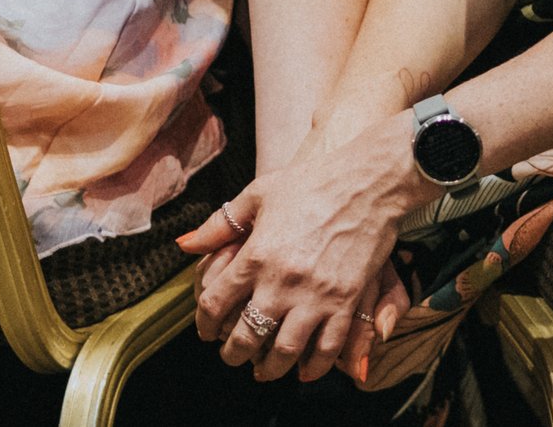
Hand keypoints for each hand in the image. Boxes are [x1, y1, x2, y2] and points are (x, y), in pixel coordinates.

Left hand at [177, 119, 426, 382]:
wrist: (367, 181)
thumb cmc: (311, 181)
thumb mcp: (258, 193)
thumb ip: (220, 225)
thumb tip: (185, 246)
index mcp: (256, 254)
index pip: (217, 303)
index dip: (205, 323)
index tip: (205, 330)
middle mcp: (282, 281)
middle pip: (248, 335)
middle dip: (233, 353)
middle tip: (231, 356)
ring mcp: (316, 295)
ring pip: (286, 350)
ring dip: (270, 368)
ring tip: (263, 370)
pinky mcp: (346, 302)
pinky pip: (328, 348)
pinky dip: (314, 367)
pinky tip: (304, 370)